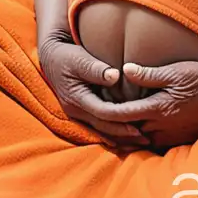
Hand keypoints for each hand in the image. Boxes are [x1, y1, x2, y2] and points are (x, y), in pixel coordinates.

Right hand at [37, 30, 148, 146]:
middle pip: (103, 126)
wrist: (51, 58)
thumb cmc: (67, 56)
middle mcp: (75, 110)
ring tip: (140, 140)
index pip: (102, 112)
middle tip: (145, 138)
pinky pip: (98, 126)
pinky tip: (125, 136)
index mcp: (76, 98)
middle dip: (124, 134)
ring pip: (101, 130)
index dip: (121, 117)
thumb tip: (115, 76)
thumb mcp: (80, 59)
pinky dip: (112, 131)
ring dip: (120, 136)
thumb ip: (96, 69)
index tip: (139, 119)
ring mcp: (77, 113)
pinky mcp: (81, 111)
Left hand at [95, 62, 197, 148]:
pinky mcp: (176, 140)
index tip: (91, 104)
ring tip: (108, 124)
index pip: (122, 114)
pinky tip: (133, 129)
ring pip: (137, 139)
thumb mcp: (178, 71)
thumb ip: (150, 74)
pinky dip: (139, 137)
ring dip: (123, 133)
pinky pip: (151, 142)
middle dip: (110, 125)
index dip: (104, 111)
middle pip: (126, 130)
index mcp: (158, 108)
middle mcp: (161, 127)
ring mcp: (169, 136)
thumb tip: (124, 70)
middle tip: (94, 115)